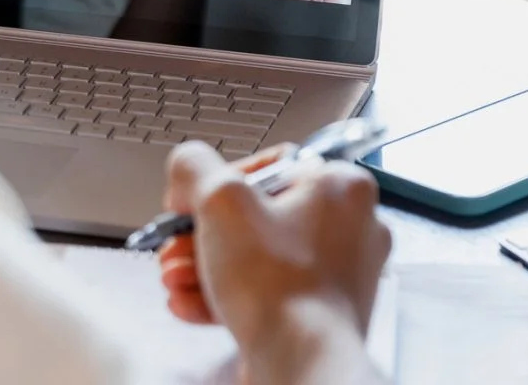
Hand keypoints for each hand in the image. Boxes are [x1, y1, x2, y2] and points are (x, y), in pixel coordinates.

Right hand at [156, 141, 390, 360]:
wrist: (301, 361)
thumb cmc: (281, 286)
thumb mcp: (220, 201)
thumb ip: (194, 168)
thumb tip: (187, 166)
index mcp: (342, 187)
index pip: (269, 165)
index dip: (218, 182)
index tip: (192, 200)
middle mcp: (351, 228)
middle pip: (257, 217)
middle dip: (204, 235)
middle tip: (177, 246)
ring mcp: (339, 274)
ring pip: (258, 259)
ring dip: (207, 267)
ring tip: (176, 279)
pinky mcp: (322, 312)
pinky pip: (267, 294)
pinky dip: (226, 296)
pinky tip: (191, 303)